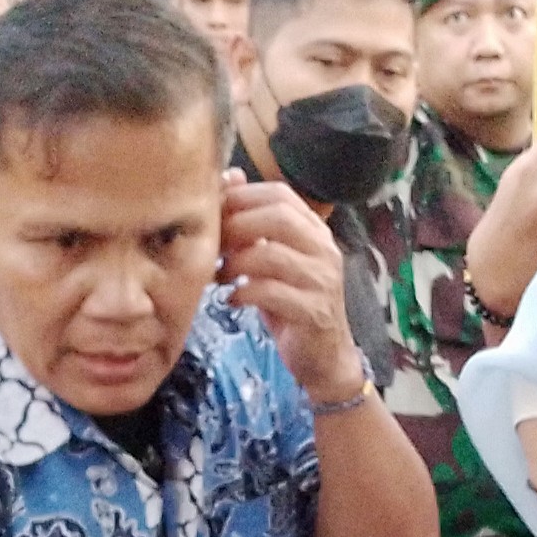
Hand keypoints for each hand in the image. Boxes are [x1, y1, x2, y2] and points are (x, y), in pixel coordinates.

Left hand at [218, 176, 370, 401]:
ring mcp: (323, 280)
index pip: (280, 195)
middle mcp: (324, 249)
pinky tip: (231, 300)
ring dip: (236, 262)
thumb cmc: (291, 305)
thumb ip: (253, 225)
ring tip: (218, 275)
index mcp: (314, 231)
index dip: (241, 198)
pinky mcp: (314, 312)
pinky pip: (273, 293)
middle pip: (279, 217)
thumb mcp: (270, 261)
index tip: (213, 214)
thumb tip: (229, 178)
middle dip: (236, 227)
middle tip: (212, 245)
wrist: (324, 357)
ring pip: (273, 255)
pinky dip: (244, 293)